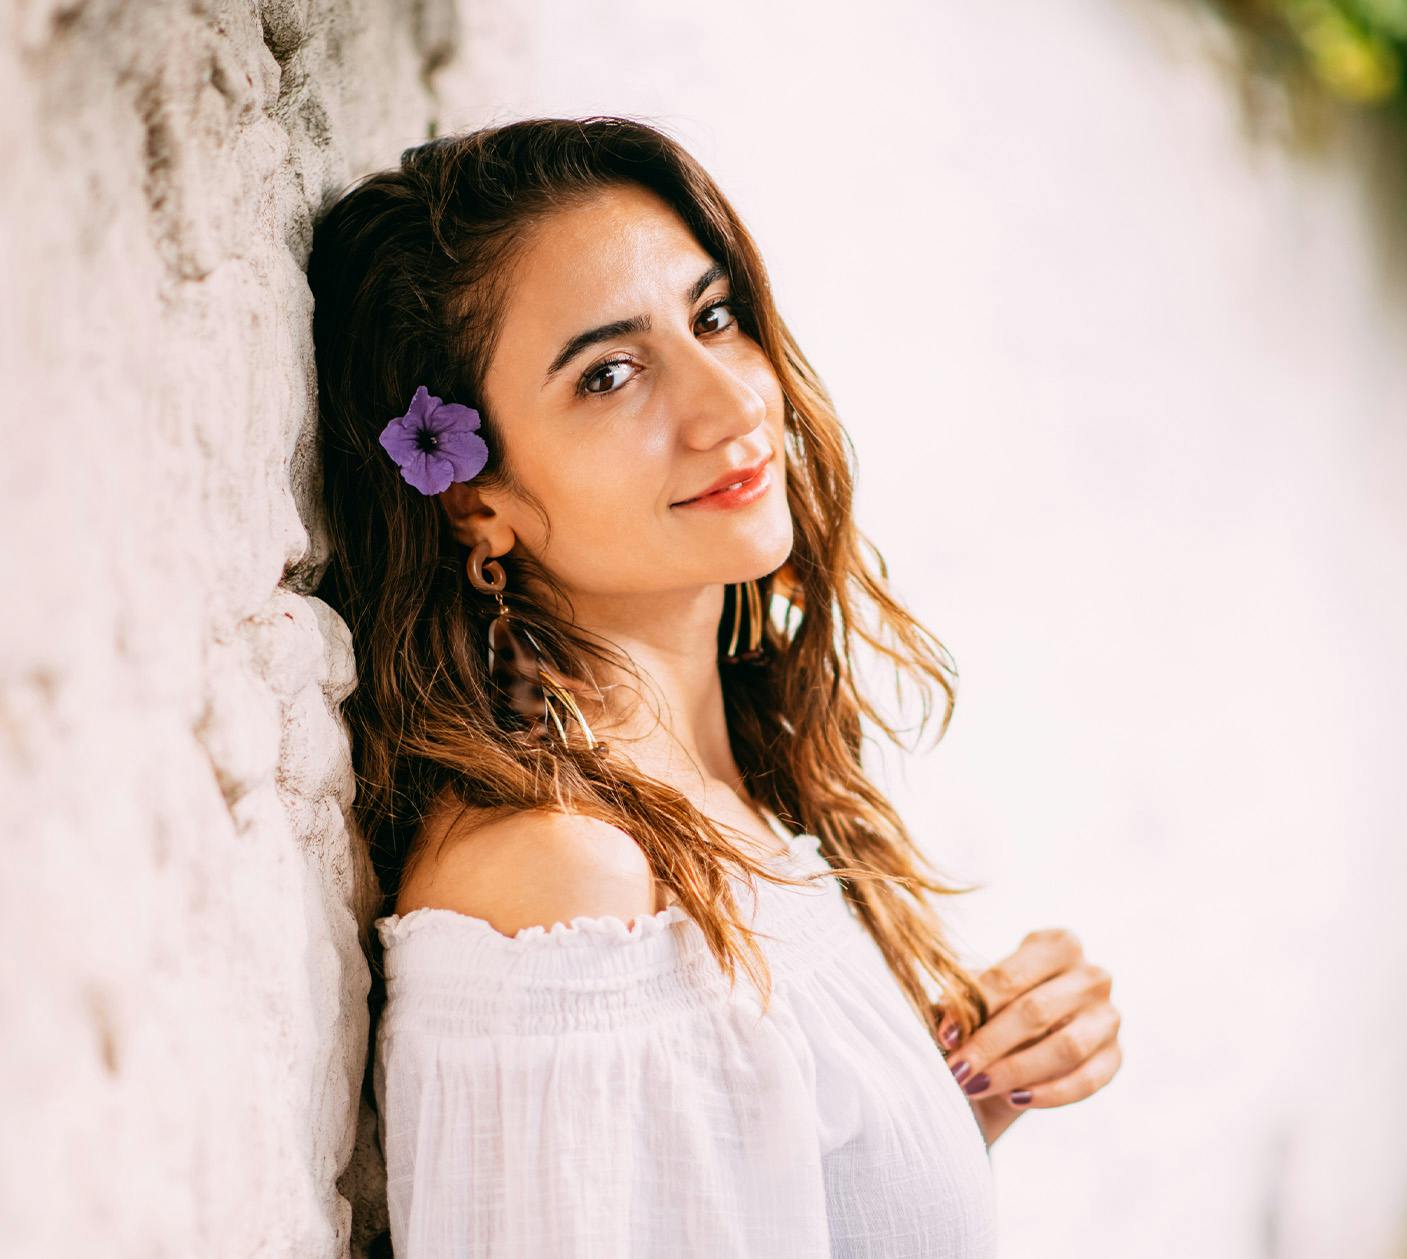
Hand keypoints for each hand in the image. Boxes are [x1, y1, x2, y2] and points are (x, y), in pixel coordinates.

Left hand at [934, 928, 1121, 1148]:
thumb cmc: (1000, 1004)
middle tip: (956, 1070)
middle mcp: (1091, 976)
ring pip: (1064, 1047)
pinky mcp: (1115, 1056)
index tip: (944, 1036)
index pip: (1009, 976)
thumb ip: (966, 1001)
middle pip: (1036, 1011)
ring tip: (977, 1086)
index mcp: (1057, 945)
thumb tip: (944, 1021)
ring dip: (1015, 1071)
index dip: (973, 1007)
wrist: (1031, 1035)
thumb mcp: (982, 993)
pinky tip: (1015, 1100)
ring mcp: (1108, 1017)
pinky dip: (1050, 1094)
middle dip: (989, 1045)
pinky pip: (1087, 1080)